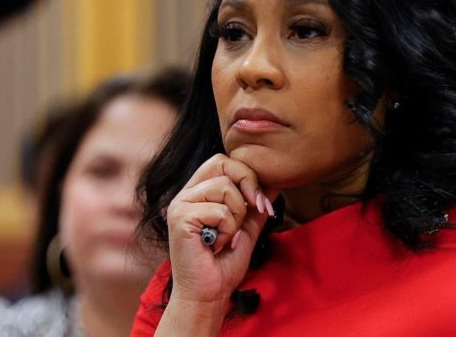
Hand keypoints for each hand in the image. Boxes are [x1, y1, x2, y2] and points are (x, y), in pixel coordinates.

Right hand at [164, 153, 275, 306]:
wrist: (209, 294)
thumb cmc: (224, 264)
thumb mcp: (247, 229)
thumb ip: (256, 206)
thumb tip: (275, 183)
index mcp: (199, 193)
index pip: (224, 161)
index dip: (248, 175)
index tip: (261, 204)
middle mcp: (186, 194)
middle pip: (222, 163)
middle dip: (247, 184)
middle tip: (254, 210)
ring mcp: (180, 205)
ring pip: (224, 188)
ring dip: (236, 216)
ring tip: (226, 236)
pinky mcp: (180, 218)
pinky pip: (219, 211)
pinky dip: (228, 230)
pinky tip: (217, 245)